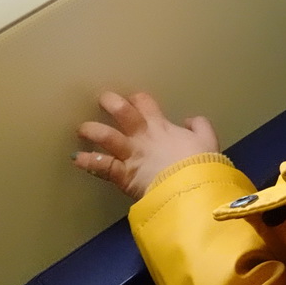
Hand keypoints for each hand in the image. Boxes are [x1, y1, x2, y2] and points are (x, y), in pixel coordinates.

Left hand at [73, 91, 218, 199]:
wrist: (191, 187)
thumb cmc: (201, 164)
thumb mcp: (208, 140)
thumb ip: (200, 126)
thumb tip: (191, 120)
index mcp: (162, 127)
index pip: (146, 106)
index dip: (137, 100)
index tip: (132, 98)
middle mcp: (143, 137)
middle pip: (124, 114)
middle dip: (112, 104)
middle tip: (102, 100)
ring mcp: (131, 155)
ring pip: (107, 137)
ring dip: (93, 131)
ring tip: (82, 129)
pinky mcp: (124, 175)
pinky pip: (103, 167)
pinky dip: (89, 163)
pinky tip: (77, 159)